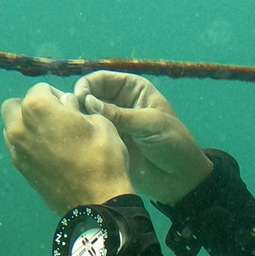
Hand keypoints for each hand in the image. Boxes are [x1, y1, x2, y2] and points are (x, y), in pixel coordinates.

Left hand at [2, 83, 132, 213]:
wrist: (96, 201)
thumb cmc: (102, 157)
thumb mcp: (99, 121)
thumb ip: (75, 108)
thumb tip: (65, 105)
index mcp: (37, 108)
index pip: (41, 89)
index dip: (58, 95)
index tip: (71, 107)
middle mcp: (19, 127)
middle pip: (15, 106)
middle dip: (32, 107)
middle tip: (55, 117)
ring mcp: (17, 150)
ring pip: (12, 128)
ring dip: (27, 126)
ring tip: (52, 137)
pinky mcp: (20, 170)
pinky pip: (19, 148)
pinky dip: (29, 145)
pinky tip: (51, 154)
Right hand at [73, 71, 212, 205]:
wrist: (180, 177)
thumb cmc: (173, 143)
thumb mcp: (149, 123)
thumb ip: (119, 114)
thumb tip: (87, 102)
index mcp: (133, 89)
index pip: (102, 79)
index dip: (87, 85)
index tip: (80, 99)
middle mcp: (120, 102)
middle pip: (89, 95)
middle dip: (80, 103)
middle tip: (74, 116)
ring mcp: (113, 123)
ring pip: (87, 115)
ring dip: (79, 120)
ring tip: (75, 130)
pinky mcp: (108, 142)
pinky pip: (90, 135)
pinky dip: (83, 136)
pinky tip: (78, 142)